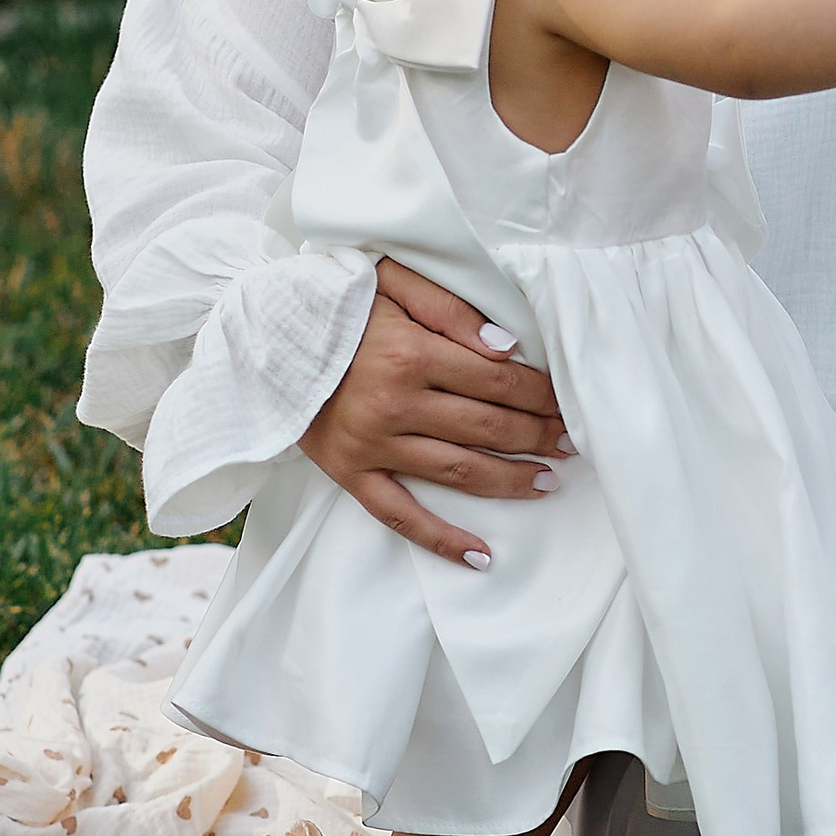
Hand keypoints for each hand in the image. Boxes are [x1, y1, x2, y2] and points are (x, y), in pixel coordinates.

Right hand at [301, 256, 567, 568]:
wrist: (261, 335)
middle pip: (488, 427)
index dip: (541, 393)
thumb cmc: (332, 302)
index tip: (569, 401)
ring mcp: (372, 445)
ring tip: (549, 481)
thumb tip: (507, 347)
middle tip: (573, 441)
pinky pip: (400, 515)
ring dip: (511, 480)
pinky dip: (442, 539)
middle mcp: (395, 405)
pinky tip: (480, 556)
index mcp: (410, 354)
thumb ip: (450, 307)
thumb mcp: (389, 280)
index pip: (498, 381)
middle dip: (539, 434)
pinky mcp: (350, 473)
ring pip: (459, 472)